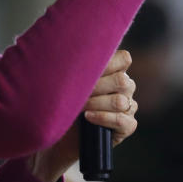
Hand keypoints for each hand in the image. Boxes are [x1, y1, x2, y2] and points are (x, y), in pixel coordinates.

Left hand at [28, 50, 136, 181]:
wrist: (54, 139)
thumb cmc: (59, 105)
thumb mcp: (66, 83)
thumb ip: (75, 66)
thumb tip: (68, 42)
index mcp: (113, 72)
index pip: (124, 59)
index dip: (108, 63)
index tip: (85, 69)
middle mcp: (124, 88)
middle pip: (123, 80)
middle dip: (98, 86)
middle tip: (78, 93)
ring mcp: (127, 108)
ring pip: (122, 101)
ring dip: (98, 103)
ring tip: (79, 108)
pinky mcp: (126, 128)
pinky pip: (124, 120)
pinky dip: (104, 118)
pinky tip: (88, 118)